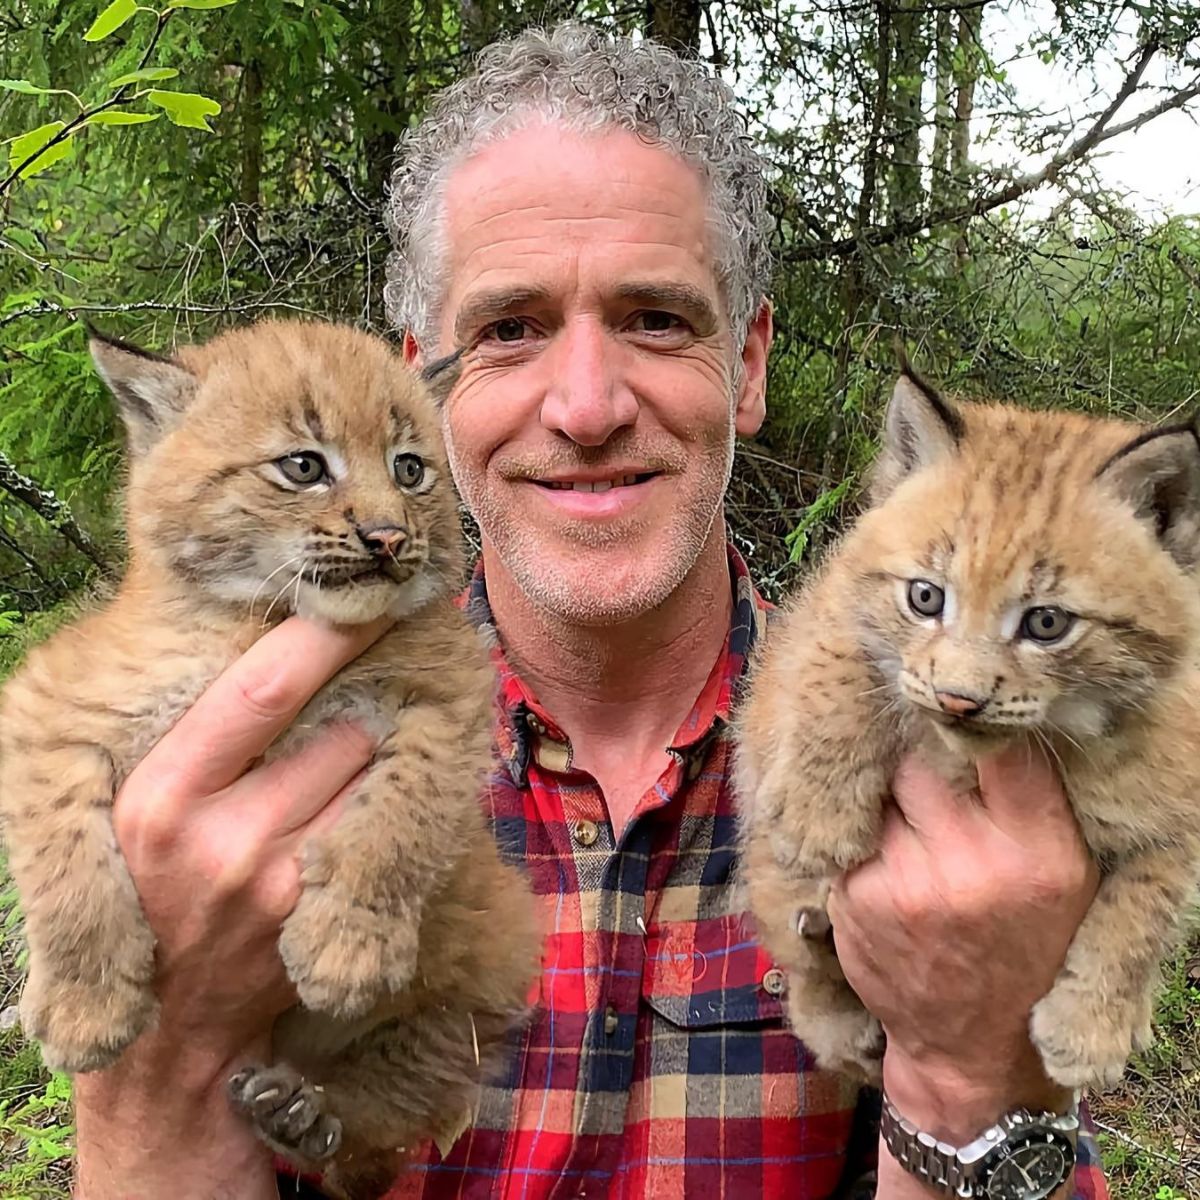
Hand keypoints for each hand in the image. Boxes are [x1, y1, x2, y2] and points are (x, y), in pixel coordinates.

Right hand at [74, 614, 387, 1199]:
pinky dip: (401, 794)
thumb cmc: (149, 898)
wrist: (169, 1037)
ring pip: (371, 775)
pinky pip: (382, 830)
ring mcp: (282, 881)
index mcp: (158, 796)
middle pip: (336, 728)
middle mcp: (223, 836)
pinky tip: (410, 771)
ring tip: (414, 698)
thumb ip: (197, 747)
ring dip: (394, 736)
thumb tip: (276, 659)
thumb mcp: (138, 814)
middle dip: (373, 685)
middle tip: (405, 640)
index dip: (318, 638)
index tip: (361, 595)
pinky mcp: (324, 915)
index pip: (255, 693)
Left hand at [826, 745, 1097, 1140]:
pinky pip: (851, 833)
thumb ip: (1031, 800)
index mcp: (1039, 850)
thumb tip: (978, 720)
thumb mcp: (1065, 876)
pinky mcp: (855, 897)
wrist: (973, 1042)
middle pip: (920, 761)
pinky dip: (865, 838)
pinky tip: (889, 865)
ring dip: (888, 800)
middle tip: (929, 783)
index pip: (998, 748)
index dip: (972, 730)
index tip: (962, 731)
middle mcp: (971, 863)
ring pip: (879, 792)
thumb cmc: (1026, 943)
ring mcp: (906, 881)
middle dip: (919, 762)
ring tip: (913, 832)